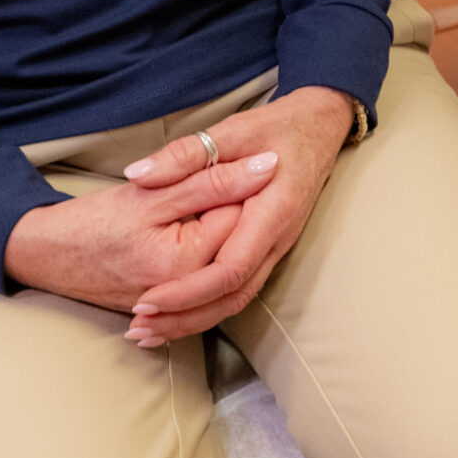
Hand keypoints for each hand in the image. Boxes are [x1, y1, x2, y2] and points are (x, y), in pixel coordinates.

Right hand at [2, 151, 277, 313]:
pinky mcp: (168, 307)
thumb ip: (213, 178)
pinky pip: (202, 282)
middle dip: (230, 209)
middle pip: (236, 240)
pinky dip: (204, 257)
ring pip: (222, 261)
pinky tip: (195, 232)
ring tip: (193, 208)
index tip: (218, 167)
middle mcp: (190, 289)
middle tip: (200, 190)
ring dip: (220, 232)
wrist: (44, 255)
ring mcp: (179, 303)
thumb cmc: (93, 221)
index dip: (236, 184)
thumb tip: (270, 164)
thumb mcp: (153, 192)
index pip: (241, 214)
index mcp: (189, 259)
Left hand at [117, 85, 356, 346]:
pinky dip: (207, 305)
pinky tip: (177, 311)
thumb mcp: (232, 131)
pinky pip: (239, 288)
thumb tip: (138, 175)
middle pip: (233, 297)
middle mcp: (277, 240)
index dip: (188, 291)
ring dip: (193, 320)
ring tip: (150, 330)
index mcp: (271, 213)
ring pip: (237, 299)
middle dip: (185, 319)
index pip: (230, 269)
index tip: (148, 300)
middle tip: (138, 329)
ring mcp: (276, 248)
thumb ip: (186, 154)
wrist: (320, 127)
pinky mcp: (268, 250)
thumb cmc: (278, 128)